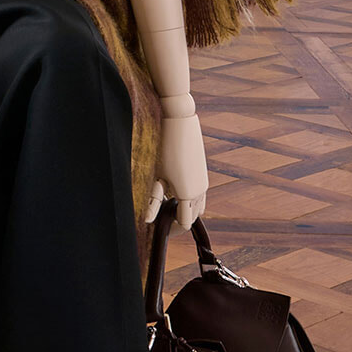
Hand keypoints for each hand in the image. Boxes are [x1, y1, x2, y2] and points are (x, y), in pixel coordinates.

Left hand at [144, 112, 207, 229]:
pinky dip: (189, 200)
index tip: (159, 230)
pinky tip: (172, 192)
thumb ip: (153, 199)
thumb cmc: (164, 148)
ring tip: (167, 206)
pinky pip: (199, 195)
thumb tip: (147, 220)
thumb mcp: (155, 175)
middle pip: (193, 217)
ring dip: (186, 210)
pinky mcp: (203, 174)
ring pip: (199, 207)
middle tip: (162, 221)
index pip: (185, 223)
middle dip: (179, 221)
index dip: (172, 230)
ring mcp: (204, 182)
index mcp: (188, 195)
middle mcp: (200, 191)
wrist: (179, 121)